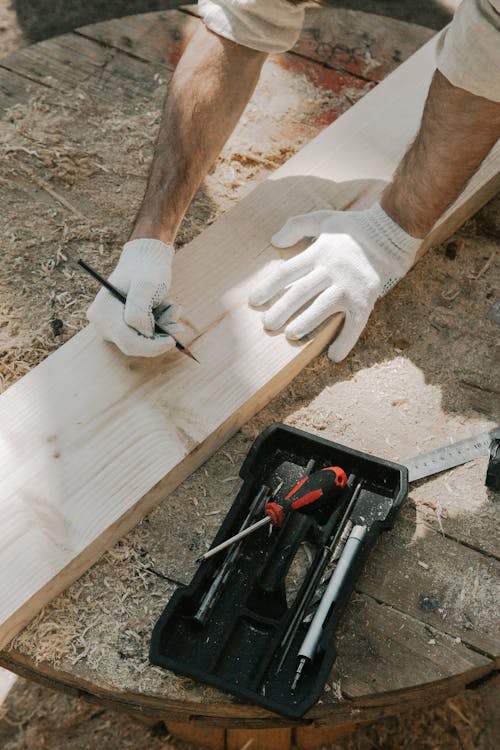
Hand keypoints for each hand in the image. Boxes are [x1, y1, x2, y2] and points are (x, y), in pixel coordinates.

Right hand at [87, 238, 180, 356]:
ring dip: (162, 328)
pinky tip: (165, 310)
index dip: (152, 346)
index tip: (172, 340)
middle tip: (177, 325)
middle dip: (158, 336)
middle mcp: (102, 322)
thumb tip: (143, 333)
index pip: (128, 341)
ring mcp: (110, 326)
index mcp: (103, 311)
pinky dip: (158, 326)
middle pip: (134, 344)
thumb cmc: (147, 269)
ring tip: (172, 308)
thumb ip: (140, 310)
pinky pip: (143, 336)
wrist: (146, 260)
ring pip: (141, 340)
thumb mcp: (146, 285)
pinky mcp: (122, 327)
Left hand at [249, 203, 420, 360]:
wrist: (390, 231)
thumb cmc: (352, 227)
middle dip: (282, 309)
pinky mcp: (365, 298)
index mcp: (318, 253)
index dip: (269, 287)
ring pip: (323, 308)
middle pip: (301, 292)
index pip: (287, 272)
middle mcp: (331, 270)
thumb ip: (297, 226)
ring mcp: (348, 286)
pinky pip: (355, 323)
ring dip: (306, 323)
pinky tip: (334, 356)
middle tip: (267, 325)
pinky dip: (345, 340)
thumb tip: (273, 241)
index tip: (254, 302)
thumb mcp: (323, 219)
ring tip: (290, 334)